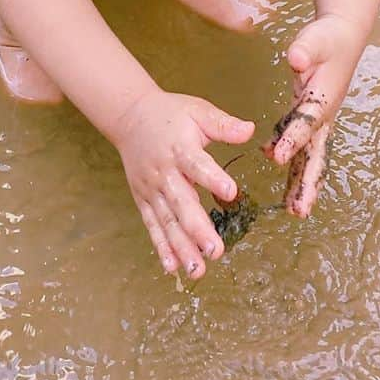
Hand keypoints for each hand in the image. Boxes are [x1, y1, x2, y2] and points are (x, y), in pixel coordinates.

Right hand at [111, 90, 254, 278]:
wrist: (129, 116)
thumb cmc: (169, 114)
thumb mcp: (197, 110)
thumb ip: (223, 124)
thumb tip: (250, 130)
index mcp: (180, 148)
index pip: (198, 165)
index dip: (213, 178)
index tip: (231, 192)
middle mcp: (165, 173)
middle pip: (182, 203)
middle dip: (198, 229)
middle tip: (215, 250)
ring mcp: (152, 189)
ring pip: (167, 221)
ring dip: (182, 247)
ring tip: (198, 269)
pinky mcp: (143, 199)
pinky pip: (152, 225)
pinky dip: (161, 246)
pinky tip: (172, 267)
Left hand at [263, 14, 366, 217]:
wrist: (344, 35)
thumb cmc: (329, 37)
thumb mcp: (316, 38)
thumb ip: (305, 49)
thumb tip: (296, 59)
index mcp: (324, 98)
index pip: (307, 124)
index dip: (293, 140)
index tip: (277, 157)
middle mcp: (324, 114)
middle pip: (316, 155)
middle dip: (308, 184)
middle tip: (299, 211)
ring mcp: (319, 117)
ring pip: (310, 155)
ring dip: (302, 181)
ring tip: (293, 209)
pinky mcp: (311, 113)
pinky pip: (302, 142)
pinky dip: (292, 155)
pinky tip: (274, 160)